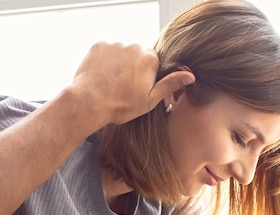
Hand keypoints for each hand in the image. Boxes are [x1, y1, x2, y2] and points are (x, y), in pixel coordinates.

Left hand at [72, 42, 194, 124]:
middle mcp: (134, 47)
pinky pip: (106, 51)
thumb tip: (190, 76)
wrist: (90, 102)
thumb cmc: (120, 105)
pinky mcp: (99, 45)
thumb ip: (170, 84)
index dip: (146, 76)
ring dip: (119, 63)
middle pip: (137, 55)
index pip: (153, 62)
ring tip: (111, 82)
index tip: (138, 88)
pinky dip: (104, 61)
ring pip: (122, 52)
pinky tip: (101, 76)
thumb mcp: (150, 100)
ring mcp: (116, 45)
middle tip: (123, 86)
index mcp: (149, 60)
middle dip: (133, 67)